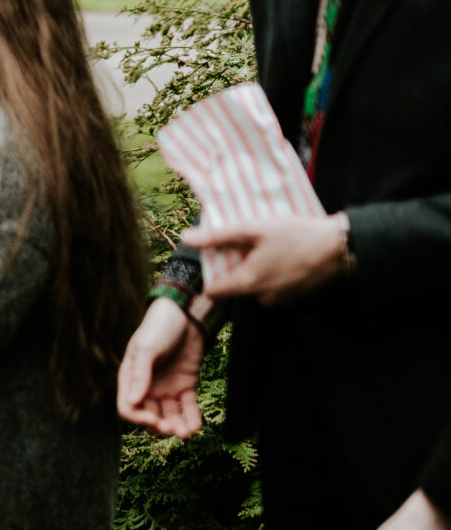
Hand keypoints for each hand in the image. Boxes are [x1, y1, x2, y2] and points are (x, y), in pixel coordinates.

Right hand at [116, 298, 204, 437]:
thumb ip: (140, 374)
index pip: (128, 407)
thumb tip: (132, 402)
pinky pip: (188, 406)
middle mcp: (147, 386)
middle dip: (160, 426)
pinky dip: (192, 417)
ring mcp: (166, 387)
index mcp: (131, 378)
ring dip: (176, 426)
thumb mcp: (147, 348)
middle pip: (149, 415)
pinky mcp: (185, 385)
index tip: (154, 422)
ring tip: (187, 433)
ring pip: (169, 414)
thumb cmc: (159, 327)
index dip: (139, 419)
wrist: (185, 315)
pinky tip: (196, 426)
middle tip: (173, 429)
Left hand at [185, 213, 351, 303]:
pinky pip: (275, 286)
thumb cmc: (296, 236)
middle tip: (249, 243)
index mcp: (248, 284)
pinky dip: (275, 272)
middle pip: (235, 286)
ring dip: (258, 268)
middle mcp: (262, 298)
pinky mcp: (296, 296)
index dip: (210, 272)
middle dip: (237, 266)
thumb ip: (218, 236)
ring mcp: (282, 300)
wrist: (342, 248)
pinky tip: (284, 254)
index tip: (217, 255)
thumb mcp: (254, 230)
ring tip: (269, 246)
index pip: (213, 291)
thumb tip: (186, 238)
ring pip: (256, 285)